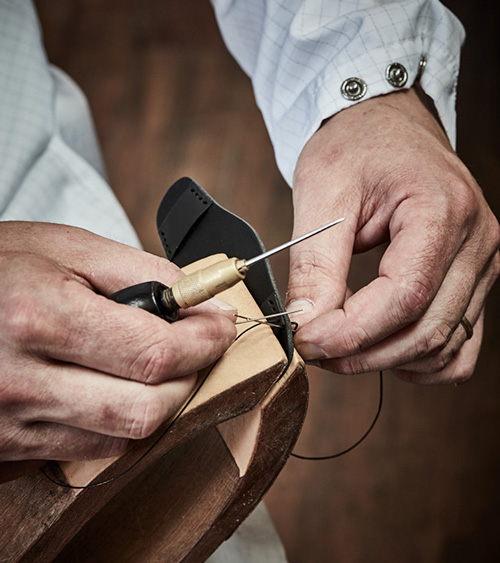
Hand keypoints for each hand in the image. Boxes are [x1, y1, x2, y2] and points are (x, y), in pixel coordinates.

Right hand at [0, 222, 235, 471]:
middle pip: (146, 408)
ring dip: (159, 400)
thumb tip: (198, 300)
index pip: (152, 352)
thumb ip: (140, 270)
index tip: (221, 328)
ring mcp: (11, 425)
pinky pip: (91, 451)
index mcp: (39, 319)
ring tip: (156, 364)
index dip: (203, 342)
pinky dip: (121, 422)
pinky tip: (116, 388)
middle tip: (197, 348)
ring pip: (124, 436)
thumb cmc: (1, 268)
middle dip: (189, 376)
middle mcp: (22, 383)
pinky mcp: (9, 449)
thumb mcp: (66, 247)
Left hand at [287, 87, 499, 383]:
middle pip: (426, 330)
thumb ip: (316, 264)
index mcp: (443, 211)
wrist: (383, 124)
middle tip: (314, 350)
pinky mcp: (472, 279)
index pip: (405, 296)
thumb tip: (307, 323)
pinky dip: (421, 359)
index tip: (306, 341)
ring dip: (387, 359)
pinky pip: (460, 344)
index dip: (352, 332)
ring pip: (444, 346)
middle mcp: (476, 242)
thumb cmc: (355, 146)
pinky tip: (383, 349)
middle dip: (363, 353)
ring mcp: (481, 264)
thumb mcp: (323, 193)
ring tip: (340, 345)